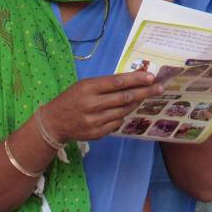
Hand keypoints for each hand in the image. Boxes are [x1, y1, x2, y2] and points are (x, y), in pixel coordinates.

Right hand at [42, 71, 162, 141]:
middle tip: (159, 88)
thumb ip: (106, 84)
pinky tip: (123, 111)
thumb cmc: (72, 98)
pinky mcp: (96, 134)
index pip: (117, 82)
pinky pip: (117, 123)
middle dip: (144, 92)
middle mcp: (91, 104)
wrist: (53, 122)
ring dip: (135, 104)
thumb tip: (133, 80)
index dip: (136, 80)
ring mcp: (94, 121)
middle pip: (124, 98)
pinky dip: (122, 116)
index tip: (151, 77)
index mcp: (88, 88)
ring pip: (123, 111)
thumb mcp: (85, 85)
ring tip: (143, 97)